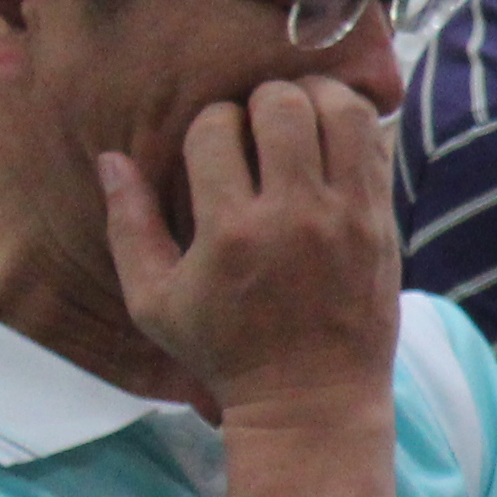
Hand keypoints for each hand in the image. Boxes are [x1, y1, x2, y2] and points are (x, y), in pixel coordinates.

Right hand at [100, 82, 399, 427]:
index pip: (217, 129)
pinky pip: (378, 144)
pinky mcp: (384, 222)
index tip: (212, 146)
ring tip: (298, 117)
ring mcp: (349, 216)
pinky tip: (331, 141)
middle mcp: (295, 216)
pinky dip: (353, 128)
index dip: (209, 124)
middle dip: (261, 101)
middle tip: (257, 123)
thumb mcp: (154, 300)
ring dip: (316, 100)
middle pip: (283, 105)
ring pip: (343, 111)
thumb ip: (129, 226)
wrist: (312, 397)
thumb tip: (111, 158)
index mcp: (231, 232)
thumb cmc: (224, 351)